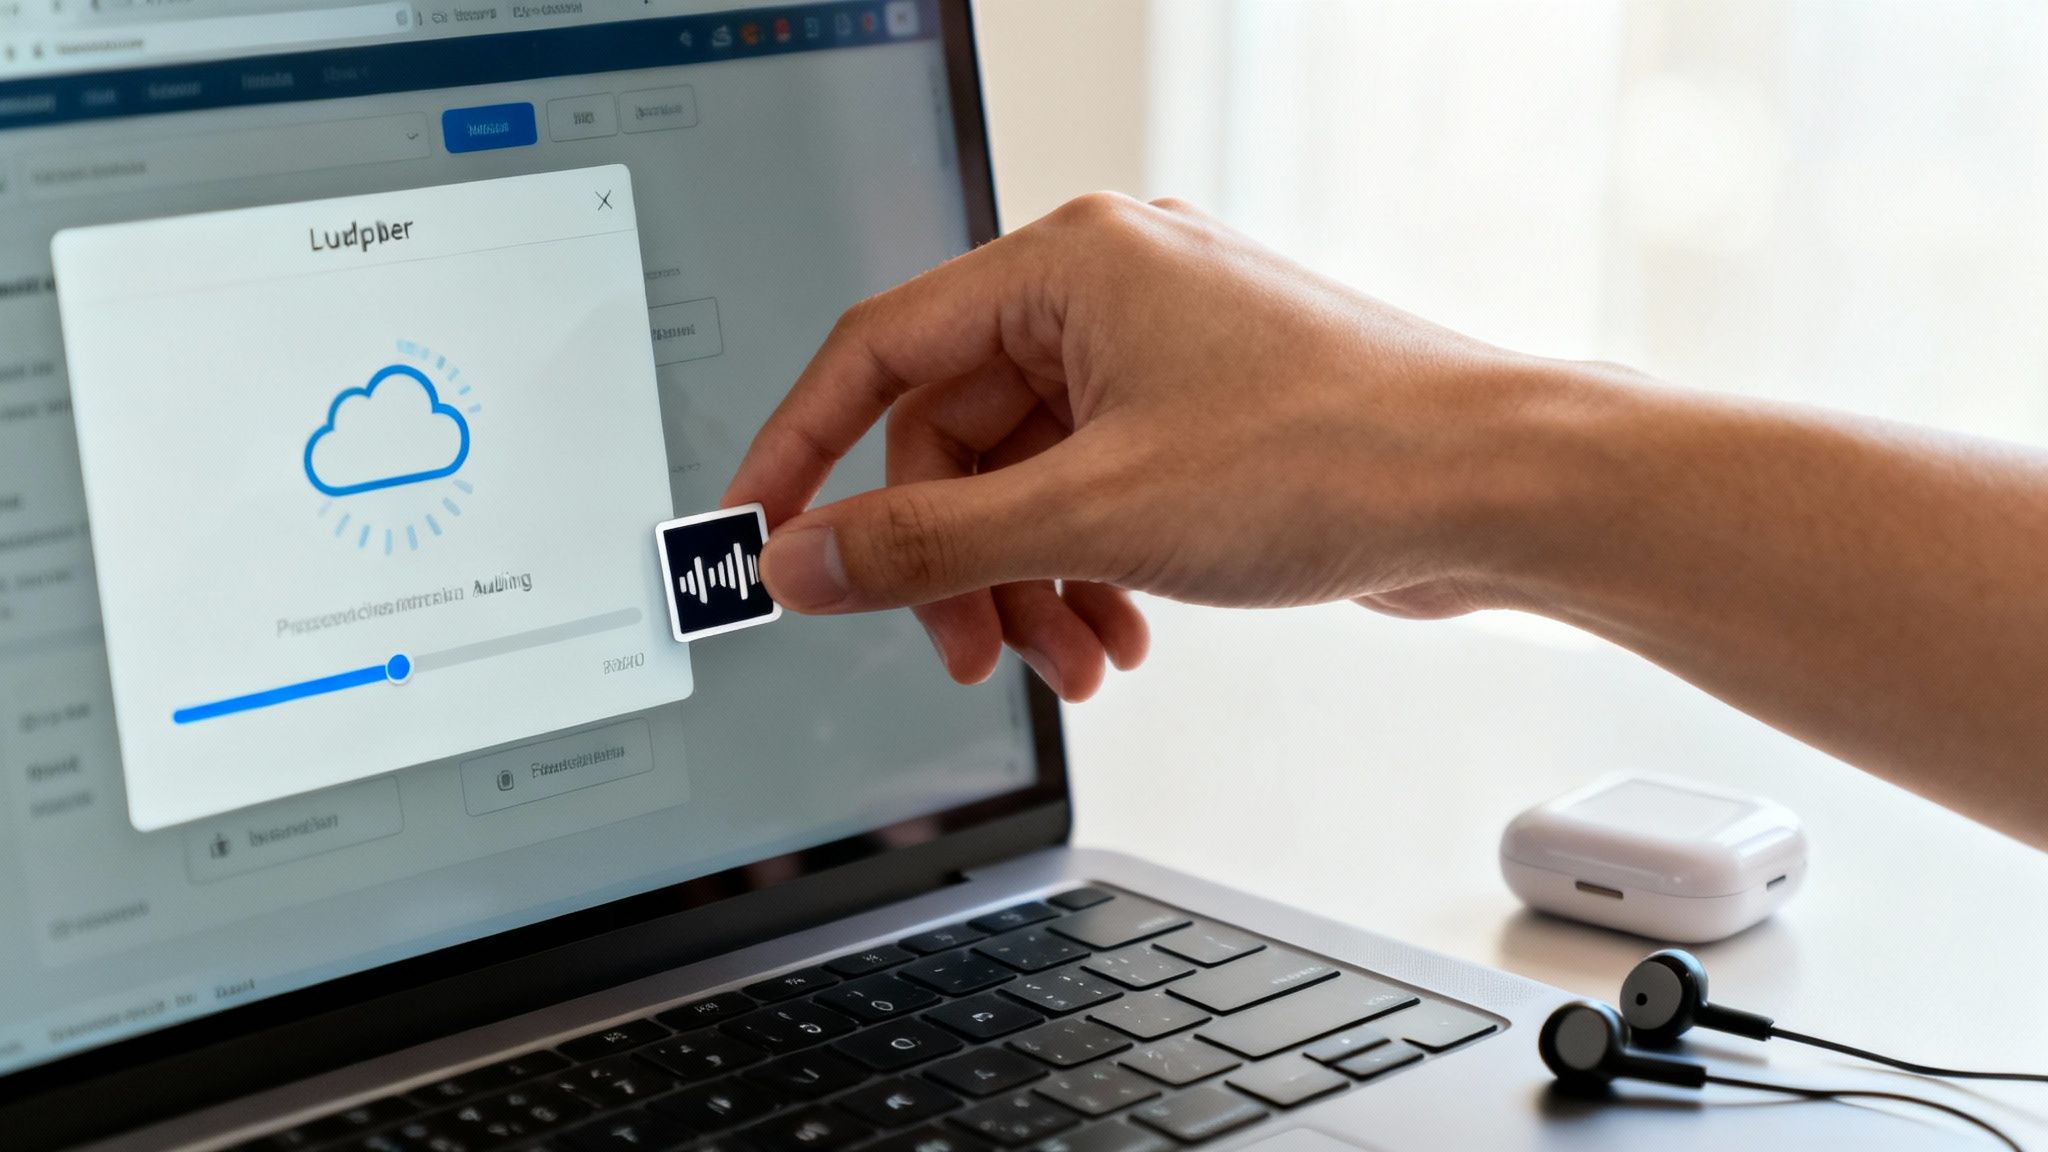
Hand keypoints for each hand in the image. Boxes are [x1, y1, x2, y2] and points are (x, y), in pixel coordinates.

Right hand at [724, 194, 1550, 699]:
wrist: (1495, 491)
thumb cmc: (1333, 455)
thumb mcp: (1090, 513)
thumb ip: (923, 542)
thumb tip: (802, 561)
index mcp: (1067, 264)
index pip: (876, 351)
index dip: (800, 450)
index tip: (757, 533)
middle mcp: (1105, 293)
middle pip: (954, 439)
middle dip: (957, 562)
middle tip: (968, 651)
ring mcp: (1156, 355)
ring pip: (1024, 482)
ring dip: (1028, 585)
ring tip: (1071, 663)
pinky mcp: (1196, 417)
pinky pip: (1091, 494)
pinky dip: (1086, 572)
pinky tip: (1122, 636)